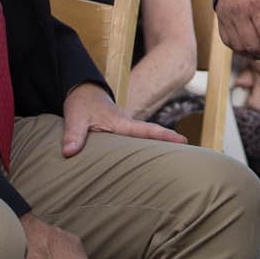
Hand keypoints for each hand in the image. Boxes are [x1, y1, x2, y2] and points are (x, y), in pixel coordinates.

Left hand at [60, 84, 183, 155]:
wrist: (82, 92)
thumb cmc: (82, 104)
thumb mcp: (75, 117)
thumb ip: (73, 135)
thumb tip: (69, 152)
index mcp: (121, 123)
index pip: (147, 130)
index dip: (165, 136)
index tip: (183, 141)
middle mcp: (127, 127)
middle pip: (153, 138)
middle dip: (170, 145)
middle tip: (190, 158)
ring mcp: (125, 131)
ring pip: (144, 142)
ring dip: (157, 150)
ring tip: (173, 166)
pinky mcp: (120, 135)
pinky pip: (135, 144)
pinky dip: (143, 152)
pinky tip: (146, 165)